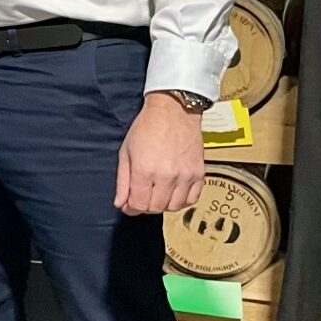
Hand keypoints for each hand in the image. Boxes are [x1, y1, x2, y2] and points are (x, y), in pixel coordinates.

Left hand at [114, 93, 204, 215]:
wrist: (173, 112)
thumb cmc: (145, 129)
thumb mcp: (126, 152)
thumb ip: (122, 181)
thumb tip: (121, 204)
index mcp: (145, 170)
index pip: (139, 204)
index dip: (131, 208)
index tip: (128, 205)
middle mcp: (166, 176)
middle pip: (156, 208)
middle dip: (145, 206)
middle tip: (141, 196)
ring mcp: (185, 176)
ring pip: (174, 206)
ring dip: (163, 204)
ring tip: (156, 193)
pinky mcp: (199, 173)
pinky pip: (192, 199)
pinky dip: (181, 200)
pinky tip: (173, 192)